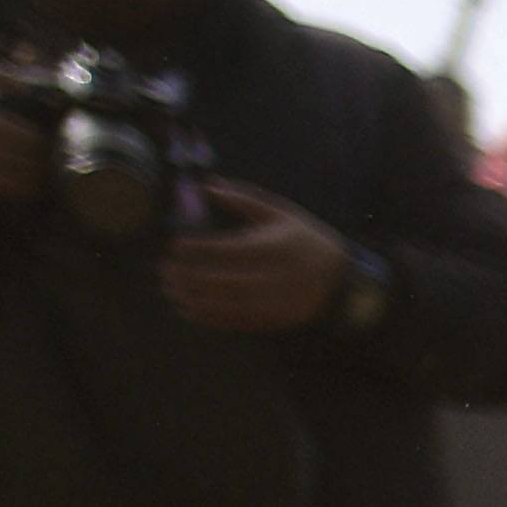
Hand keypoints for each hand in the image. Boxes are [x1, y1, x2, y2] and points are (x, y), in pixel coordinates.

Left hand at [159, 182, 350, 336]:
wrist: (342, 280)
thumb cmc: (306, 240)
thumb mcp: (281, 213)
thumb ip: (244, 199)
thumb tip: (207, 185)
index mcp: (276, 247)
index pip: (229, 250)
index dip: (199, 249)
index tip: (175, 245)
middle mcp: (276, 278)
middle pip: (223, 280)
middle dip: (189, 276)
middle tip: (164, 270)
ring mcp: (276, 303)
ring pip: (227, 304)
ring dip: (194, 299)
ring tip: (170, 289)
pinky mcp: (275, 320)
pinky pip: (237, 321)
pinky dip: (210, 318)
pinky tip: (189, 310)